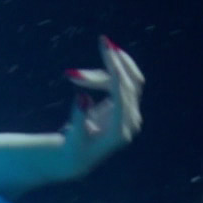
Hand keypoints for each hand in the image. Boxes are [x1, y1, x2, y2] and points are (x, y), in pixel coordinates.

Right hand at [58, 35, 145, 179]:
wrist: (77, 158)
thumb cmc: (72, 149)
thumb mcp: (72, 137)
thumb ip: (78, 118)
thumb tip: (82, 97)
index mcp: (119, 132)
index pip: (122, 98)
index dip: (116, 74)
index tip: (109, 54)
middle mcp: (130, 122)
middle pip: (128, 85)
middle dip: (109, 66)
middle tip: (100, 44)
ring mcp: (130, 113)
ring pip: (126, 80)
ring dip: (101, 72)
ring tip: (72, 76)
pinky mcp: (126, 105)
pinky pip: (123, 81)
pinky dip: (105, 73)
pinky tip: (85, 72)